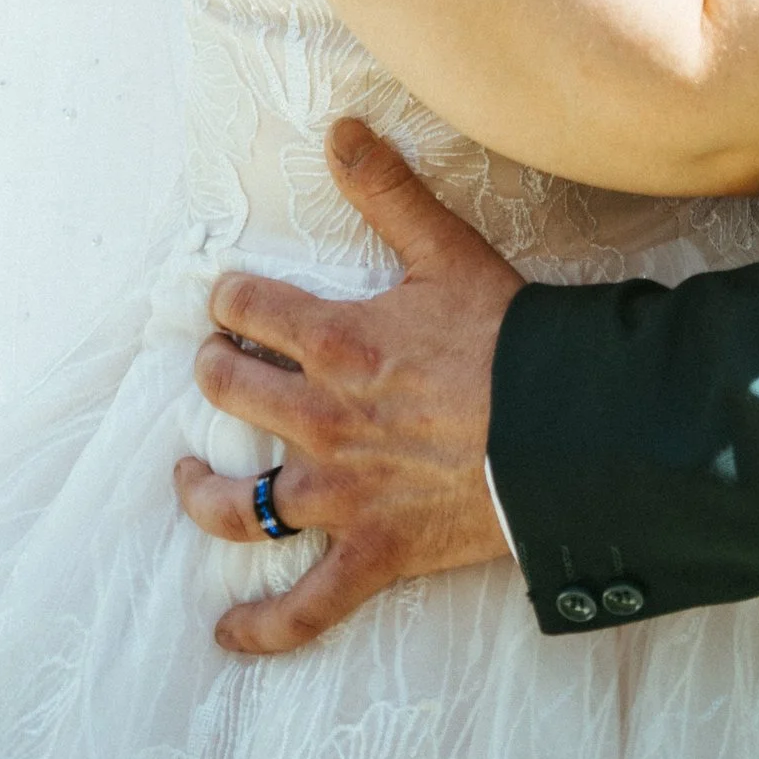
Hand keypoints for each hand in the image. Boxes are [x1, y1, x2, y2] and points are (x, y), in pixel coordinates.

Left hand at [174, 119, 521, 655]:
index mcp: (336, 342)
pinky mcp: (373, 553)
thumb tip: (339, 126)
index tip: (231, 300)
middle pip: (231, 393)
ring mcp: (342, 495)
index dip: (231, 300)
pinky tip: (227, 631)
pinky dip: (263, 626)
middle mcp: (322, 421)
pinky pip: (305, 605)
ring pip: (240, 505)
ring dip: (204, 492)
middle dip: (216, 373)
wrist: (568, 428)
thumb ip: (387, 190)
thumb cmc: (509, 338)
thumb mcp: (446, 251)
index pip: (248, 311)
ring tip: (190, 478)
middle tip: (219, 368)